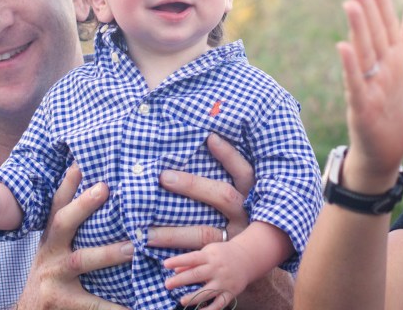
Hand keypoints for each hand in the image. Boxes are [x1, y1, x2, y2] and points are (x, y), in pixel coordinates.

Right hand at [15, 166, 131, 309]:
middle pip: (62, 223)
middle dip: (82, 205)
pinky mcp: (63, 301)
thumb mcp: (56, 247)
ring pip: (81, 260)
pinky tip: (137, 307)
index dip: (67, 183)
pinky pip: (93, 304)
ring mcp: (54, 277)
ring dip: (108, 252)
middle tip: (105, 188)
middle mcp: (50, 253)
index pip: (58, 205)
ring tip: (133, 248)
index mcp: (51, 238)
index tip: (81, 162)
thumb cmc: (53, 273)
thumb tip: (97, 186)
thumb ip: (74, 224)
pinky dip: (115, 306)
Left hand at [151, 133, 293, 308]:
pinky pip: (199, 258)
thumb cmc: (246, 220)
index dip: (229, 155)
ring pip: (204, 233)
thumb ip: (230, 178)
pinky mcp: (224, 258)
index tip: (209, 138)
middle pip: (222, 196)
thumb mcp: (246, 198)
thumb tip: (206, 142)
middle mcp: (248, 216)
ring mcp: (236, 239)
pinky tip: (154, 255)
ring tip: (146, 232)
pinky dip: (178, 259)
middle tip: (163, 176)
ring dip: (173, 233)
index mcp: (254, 197)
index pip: (244, 172)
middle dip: (192, 185)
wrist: (256, 264)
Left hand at [162, 240, 250, 308]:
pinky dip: (209, 309)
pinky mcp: (230, 292)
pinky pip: (219, 303)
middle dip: (181, 280)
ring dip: (194, 297)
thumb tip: (175, 270)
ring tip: (182, 301)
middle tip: (167, 284)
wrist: (248, 258)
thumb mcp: (208, 252)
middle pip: (197, 274)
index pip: (192, 258)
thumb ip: (192, 261)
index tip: (165, 264)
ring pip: (208, 291)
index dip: (178, 261)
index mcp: (210, 256)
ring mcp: (224, 281)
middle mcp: (217, 268)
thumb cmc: (222, 255)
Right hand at [337, 0, 402, 191]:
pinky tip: (344, 48)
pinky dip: (350, 66)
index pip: (385, 25)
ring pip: (363, 54)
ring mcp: (368, 86)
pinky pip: (356, 84)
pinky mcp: (362, 107)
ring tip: (351, 4)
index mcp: (393, 59)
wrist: (388, 152)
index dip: (379, 3)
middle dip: (364, 8)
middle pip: (371, 33)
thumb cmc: (398, 108)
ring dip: (357, 30)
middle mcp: (378, 69)